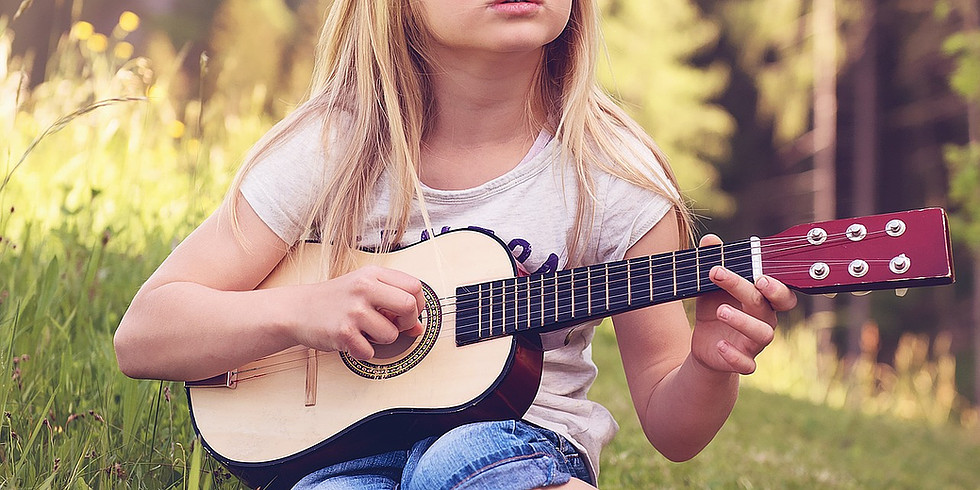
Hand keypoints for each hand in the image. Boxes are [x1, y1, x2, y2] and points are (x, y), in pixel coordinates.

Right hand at [287, 266, 424, 359]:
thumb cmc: (335, 300)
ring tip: (366, 332)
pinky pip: (370, 352)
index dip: (418, 304)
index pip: (415, 286)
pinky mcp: (342, 332)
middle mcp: (364, 288)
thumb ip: (394, 303)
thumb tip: (419, 328)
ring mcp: (353, 310)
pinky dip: (363, 351)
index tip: (407, 313)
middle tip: (394, 324)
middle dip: (407, 321)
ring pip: (391, 334)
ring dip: (382, 340)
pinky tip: (352, 340)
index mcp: (372, 274)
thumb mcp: (365, 290)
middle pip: (410, 305)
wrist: (297, 309)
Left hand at [692, 235, 797, 374]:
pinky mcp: (742, 361)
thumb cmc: (716, 309)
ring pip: (762, 334)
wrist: (707, 347)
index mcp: (761, 300)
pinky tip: (720, 345)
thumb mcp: (711, 286)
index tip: (759, 273)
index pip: (779, 291)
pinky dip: (734, 355)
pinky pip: (746, 363)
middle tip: (754, 282)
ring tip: (721, 311)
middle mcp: (764, 320)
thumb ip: (713, 262)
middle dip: (763, 294)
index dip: (775, 284)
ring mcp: (755, 343)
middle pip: (768, 307)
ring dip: (743, 321)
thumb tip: (709, 240)